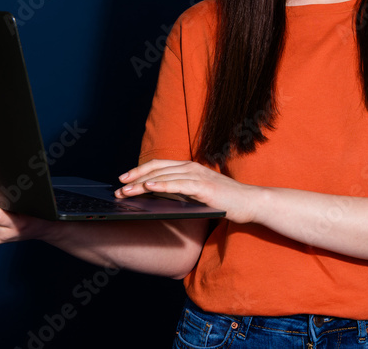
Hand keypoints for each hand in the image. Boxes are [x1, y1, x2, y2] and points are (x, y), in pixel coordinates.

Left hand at [115, 159, 262, 224]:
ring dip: (141, 183)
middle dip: (134, 177)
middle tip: (117, 186)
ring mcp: (198, 176)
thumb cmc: (225, 201)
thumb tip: (158, 198)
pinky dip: (161, 185)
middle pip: (156, 168)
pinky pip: (178, 185)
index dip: (139, 170)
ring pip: (163, 176)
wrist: (250, 203)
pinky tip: (148, 187)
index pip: (159, 165)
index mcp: (190, 168)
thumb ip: (182, 192)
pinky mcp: (204, 187)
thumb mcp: (199, 195)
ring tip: (125, 191)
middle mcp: (192, 168)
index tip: (123, 179)